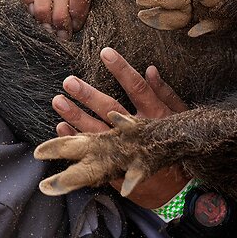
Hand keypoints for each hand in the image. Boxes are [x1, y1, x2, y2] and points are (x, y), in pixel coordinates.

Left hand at [51, 47, 188, 208]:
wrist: (178, 184)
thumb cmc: (176, 141)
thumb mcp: (179, 115)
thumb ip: (165, 92)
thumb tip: (150, 69)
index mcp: (155, 114)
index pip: (136, 87)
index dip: (122, 69)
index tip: (106, 52)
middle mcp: (138, 130)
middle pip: (110, 108)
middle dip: (88, 95)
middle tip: (69, 81)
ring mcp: (125, 149)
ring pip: (96, 130)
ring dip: (75, 116)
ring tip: (58, 101)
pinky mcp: (115, 165)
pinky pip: (90, 152)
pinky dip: (76, 139)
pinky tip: (60, 127)